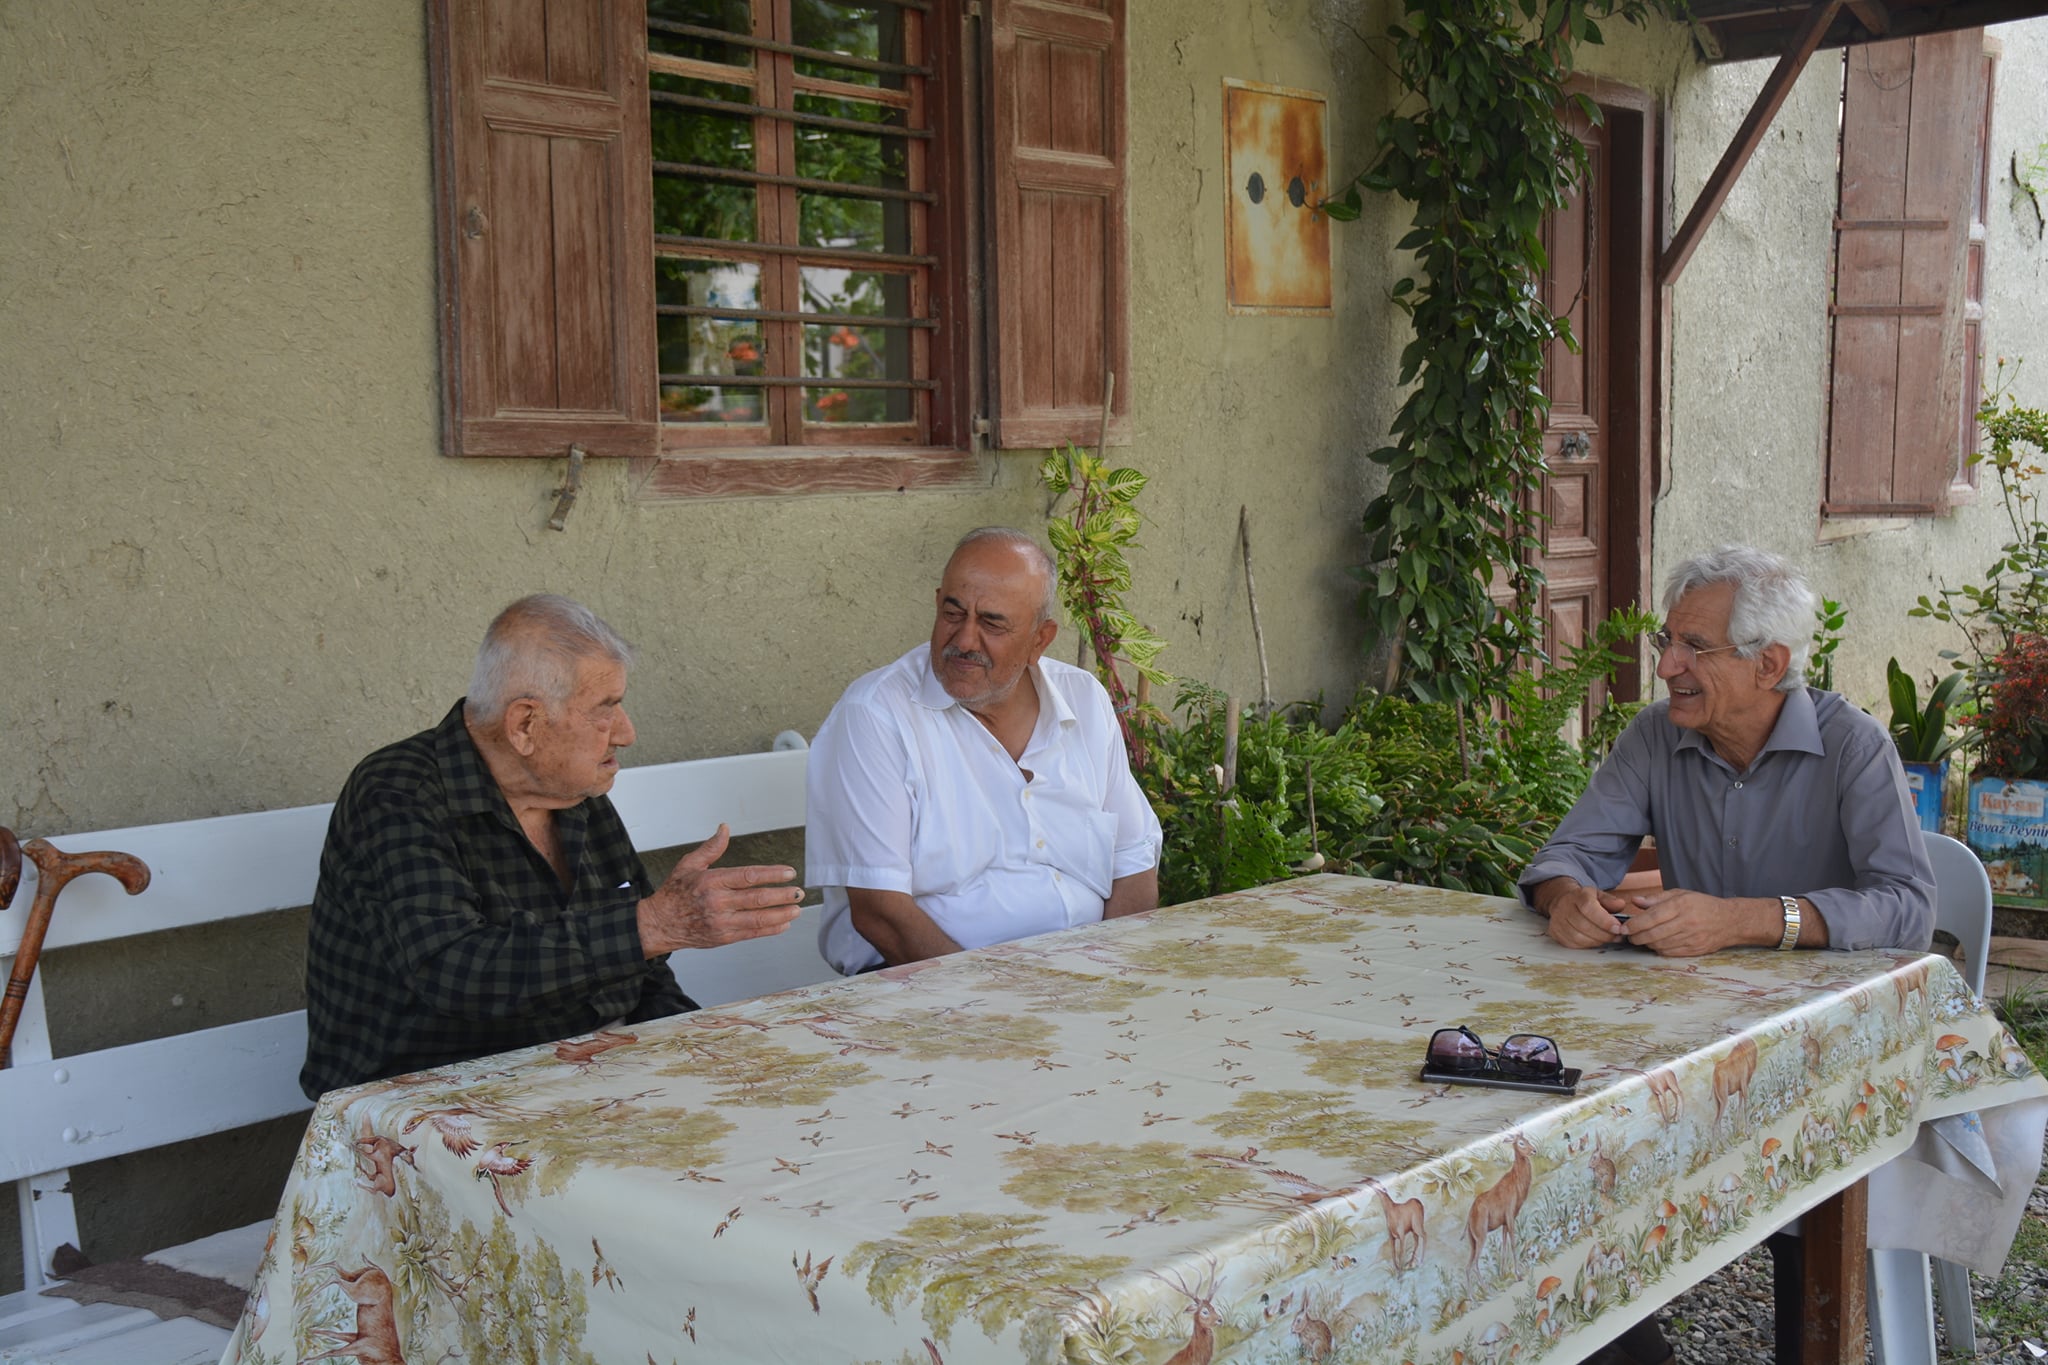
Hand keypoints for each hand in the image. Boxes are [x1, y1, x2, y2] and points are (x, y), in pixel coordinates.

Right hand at [636, 823, 803, 955]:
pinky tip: (783, 923)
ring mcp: (721, 922)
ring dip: (781, 914)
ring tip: (796, 908)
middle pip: (757, 898)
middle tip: (799, 891)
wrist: (659, 924)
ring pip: (757, 919)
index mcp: (712, 881)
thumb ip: (711, 848)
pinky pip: (751, 933)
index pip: (748, 876)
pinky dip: (770, 929)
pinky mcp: (723, 938)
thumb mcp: (689, 864)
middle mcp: (717, 902)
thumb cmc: (675, 894)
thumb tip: (725, 828)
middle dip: (782, 895)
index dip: (772, 874)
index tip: (789, 873)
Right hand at [1534, 877, 1632, 948]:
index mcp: (1577, 896)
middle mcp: (1564, 907)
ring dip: (1597, 941)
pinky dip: (1587, 945)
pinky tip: (1595, 940)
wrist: (1563, 901)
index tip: (1618, 928)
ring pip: (1578, 937)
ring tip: (1608, 939)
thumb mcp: (1599, 895)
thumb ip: (1610, 901)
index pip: (1589, 908)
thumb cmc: (1585, 901)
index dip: (1604, 920)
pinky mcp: (1555, 933)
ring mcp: (1557, 921)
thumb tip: (1620, 905)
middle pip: (1584, 925)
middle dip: (1604, 934)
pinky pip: (1573, 944)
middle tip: (1617, 936)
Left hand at [1618, 887, 1763, 956]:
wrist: (1730, 921)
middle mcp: (1686, 922)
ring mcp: (1691, 938)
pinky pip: (1670, 953)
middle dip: (1637, 937)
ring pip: (1660, 945)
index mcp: (1682, 905)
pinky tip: (1656, 944)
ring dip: (1647, 944)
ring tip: (1641, 938)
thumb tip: (1635, 901)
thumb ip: (1656, 898)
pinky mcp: (1694, 950)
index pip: (1652, 917)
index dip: (1635, 924)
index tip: (1624, 927)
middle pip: (1654, 934)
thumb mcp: (1681, 894)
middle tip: (1629, 936)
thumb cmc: (1702, 905)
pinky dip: (1659, 949)